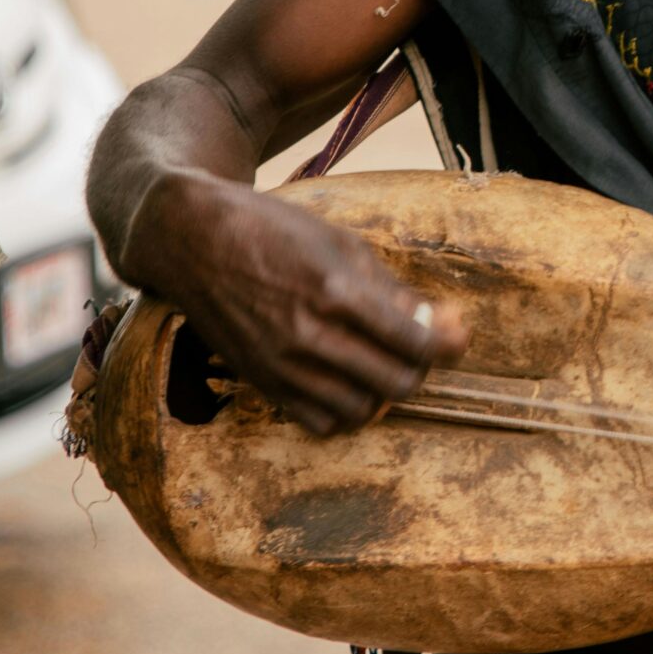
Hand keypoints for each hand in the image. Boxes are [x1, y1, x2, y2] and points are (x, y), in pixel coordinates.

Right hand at [145, 175, 467, 437]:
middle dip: (420, 370)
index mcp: (335, 291)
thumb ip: (392, 290)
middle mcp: (309, 335)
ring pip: (360, 410)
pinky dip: (345, 412)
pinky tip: (349, 384)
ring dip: (383, 394)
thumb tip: (441, 323)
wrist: (195, 241)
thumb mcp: (341, 244)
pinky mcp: (262, 383)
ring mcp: (282, 365)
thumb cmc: (273, 231)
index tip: (457, 340)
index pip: (414, 342)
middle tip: (421, 351)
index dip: (448, 345)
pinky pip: (319, 423)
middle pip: (395, 383)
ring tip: (384, 366)